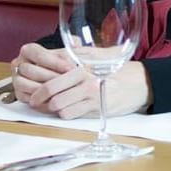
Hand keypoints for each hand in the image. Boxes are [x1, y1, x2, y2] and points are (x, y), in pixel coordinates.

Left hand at [13, 44, 148, 119]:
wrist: (139, 83)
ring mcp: (91, 97)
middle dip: (40, 101)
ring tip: (48, 105)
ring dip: (52, 108)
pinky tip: (65, 110)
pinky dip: (64, 114)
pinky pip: (71, 115)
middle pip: (53, 96)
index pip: (52, 81)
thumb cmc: (114, 68)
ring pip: (60, 107)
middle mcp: (85, 82)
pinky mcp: (96, 109)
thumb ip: (72, 56)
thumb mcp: (94, 56)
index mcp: (81, 67)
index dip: (38, 89)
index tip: (31, 92)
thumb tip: (50, 57)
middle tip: (35, 102)